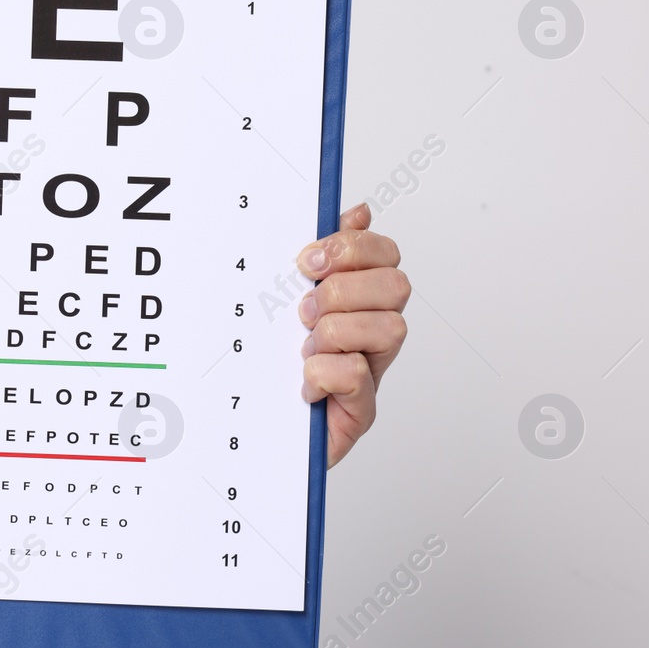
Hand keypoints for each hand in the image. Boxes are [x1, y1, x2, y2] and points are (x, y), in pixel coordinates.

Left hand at [295, 204, 408, 466]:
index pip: (385, 254)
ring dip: (336, 332)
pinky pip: (357, 377)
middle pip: (397, 286)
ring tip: (305, 347)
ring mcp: (370, 373)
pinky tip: (305, 381)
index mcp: (357, 301)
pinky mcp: (357, 413)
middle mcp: (371, 335)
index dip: (353, 248)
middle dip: (345, 290)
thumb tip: (357, 211)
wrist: (251, 435)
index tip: (310, 260)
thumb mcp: (282, 299)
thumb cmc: (270, 367)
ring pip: (390, 329)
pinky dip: (324, 372)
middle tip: (305, 309)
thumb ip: (321, 255)